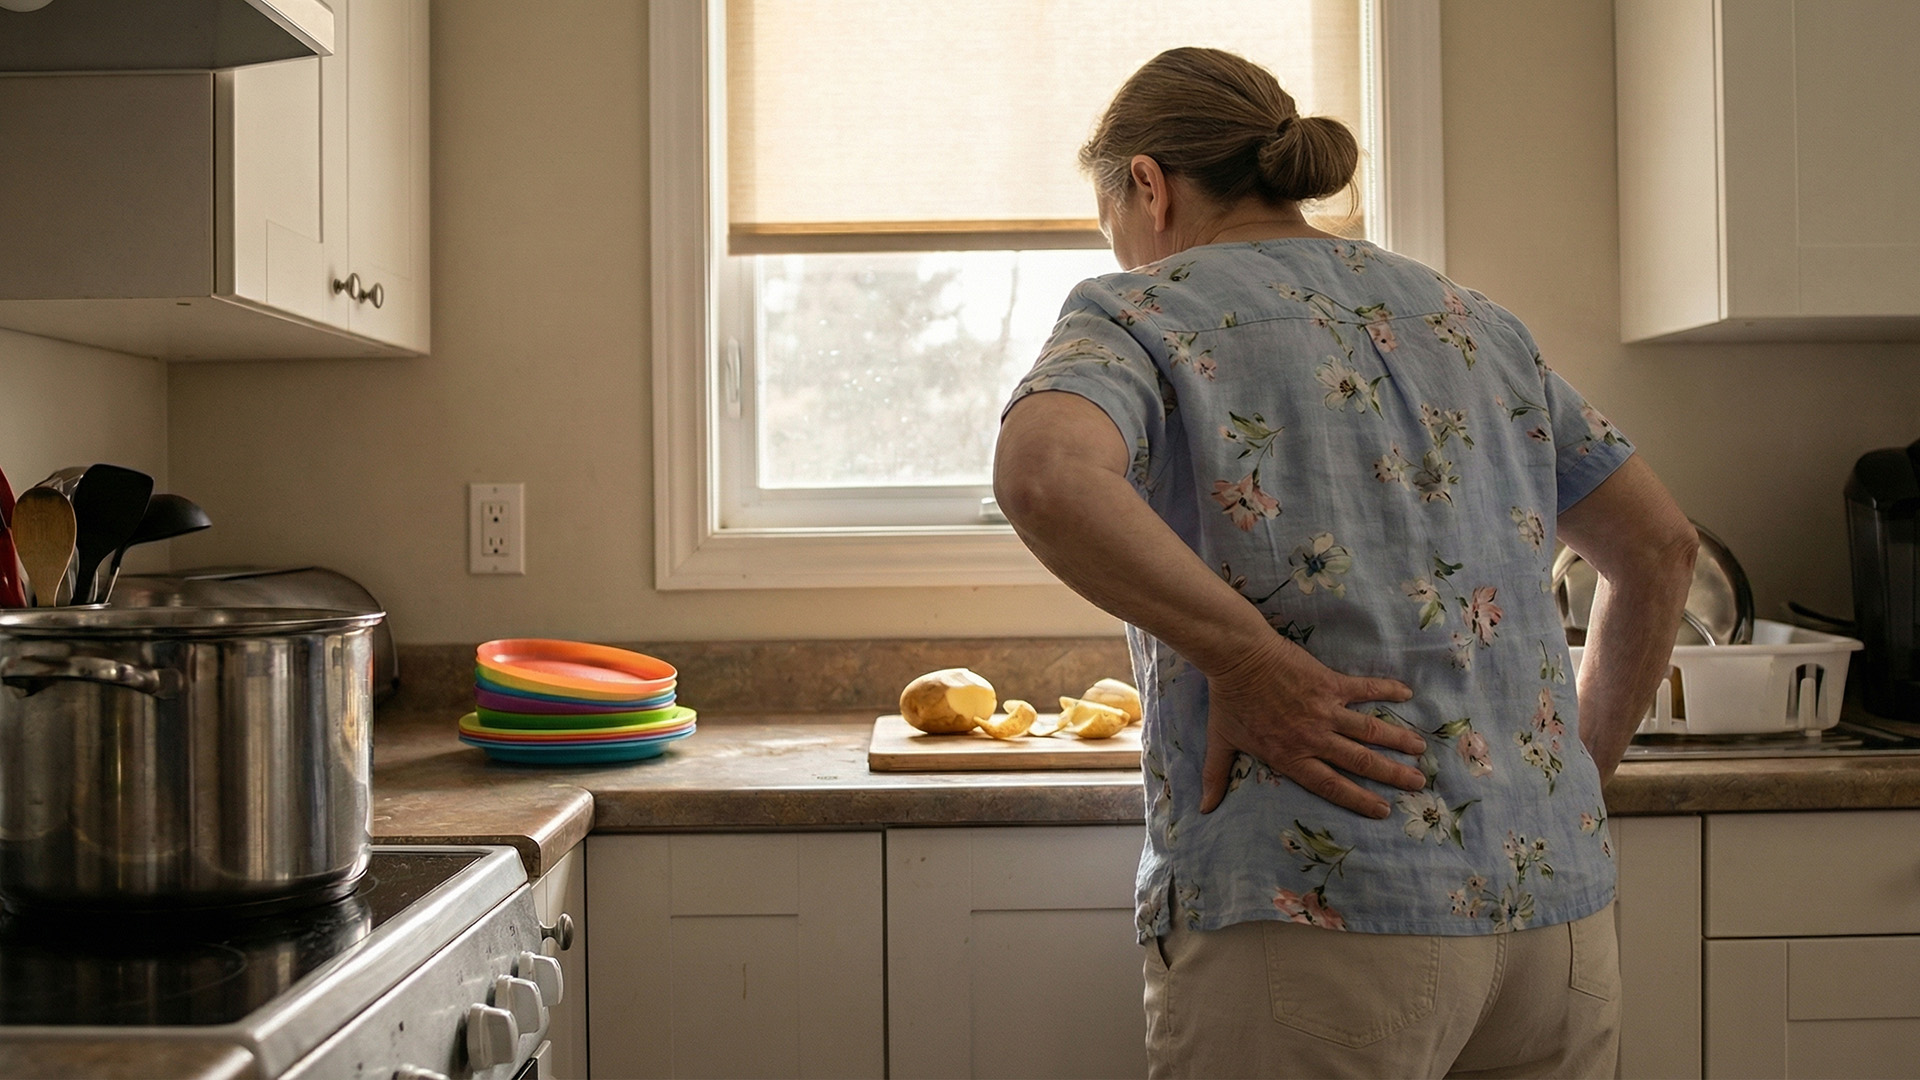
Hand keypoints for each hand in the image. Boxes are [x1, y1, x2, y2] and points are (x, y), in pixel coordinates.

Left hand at [1199, 636, 1424, 818]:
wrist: (1237, 658)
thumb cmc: (1229, 701)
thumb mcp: (1221, 743)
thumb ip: (1217, 777)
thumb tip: (1203, 809)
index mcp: (1290, 757)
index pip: (1331, 785)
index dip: (1358, 800)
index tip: (1383, 810)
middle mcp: (1313, 738)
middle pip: (1360, 762)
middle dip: (1391, 775)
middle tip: (1417, 783)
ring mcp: (1325, 710)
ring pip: (1370, 730)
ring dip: (1397, 740)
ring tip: (1420, 749)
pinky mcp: (1330, 683)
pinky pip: (1365, 689)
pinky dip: (1387, 689)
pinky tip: (1407, 693)